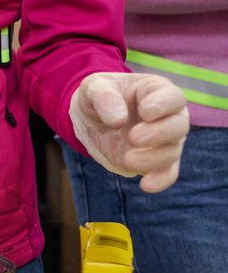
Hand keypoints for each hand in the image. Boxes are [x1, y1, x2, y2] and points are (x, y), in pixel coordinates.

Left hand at [70, 72, 187, 192]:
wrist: (94, 117)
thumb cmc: (100, 95)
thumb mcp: (93, 87)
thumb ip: (103, 96)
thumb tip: (118, 119)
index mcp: (157, 91)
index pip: (173, 97)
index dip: (163, 105)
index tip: (146, 112)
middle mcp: (169, 116)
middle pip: (179, 125)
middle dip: (159, 133)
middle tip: (133, 137)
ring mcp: (167, 139)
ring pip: (172, 151)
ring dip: (152, 158)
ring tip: (127, 159)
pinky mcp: (157, 160)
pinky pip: (167, 172)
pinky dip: (160, 180)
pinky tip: (146, 185)